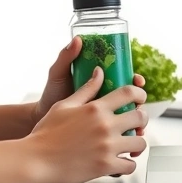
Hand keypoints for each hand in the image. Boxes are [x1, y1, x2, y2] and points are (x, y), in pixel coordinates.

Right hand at [25, 66, 148, 182]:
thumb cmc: (46, 133)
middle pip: (140, 117)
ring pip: (140, 143)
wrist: (35, 159)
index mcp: (95, 108)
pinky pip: (130, 165)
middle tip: (135, 124)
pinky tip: (119, 161)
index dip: (140, 94)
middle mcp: (105, 125)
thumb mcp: (64, 105)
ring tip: (128, 144)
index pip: (129, 93)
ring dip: (136, 143)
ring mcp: (107, 146)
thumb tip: (99, 73)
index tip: (140, 99)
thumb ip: (86, 90)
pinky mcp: (106, 166)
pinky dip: (127, 164)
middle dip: (141, 120)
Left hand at [33, 36, 148, 141]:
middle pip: (134, 101)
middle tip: (139, 105)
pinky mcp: (103, 136)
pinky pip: (122, 139)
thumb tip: (78, 40)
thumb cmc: (51, 94)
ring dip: (140, 124)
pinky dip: (129, 142)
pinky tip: (130, 142)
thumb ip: (66, 57)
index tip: (136, 80)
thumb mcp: (58, 74)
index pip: (125, 80)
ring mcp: (106, 119)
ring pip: (132, 121)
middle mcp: (108, 101)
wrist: (40, 119)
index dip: (135, 81)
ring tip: (138, 128)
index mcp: (101, 84)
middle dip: (141, 103)